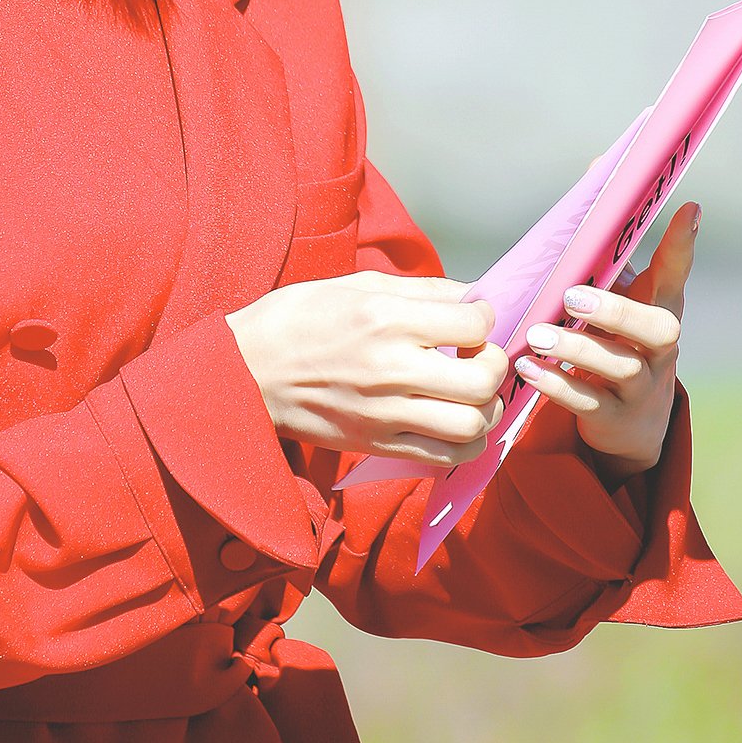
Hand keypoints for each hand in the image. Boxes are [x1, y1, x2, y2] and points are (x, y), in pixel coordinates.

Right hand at [225, 271, 509, 468]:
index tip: (474, 316)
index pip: (471, 322)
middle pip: (482, 378)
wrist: (246, 370)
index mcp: (384, 318)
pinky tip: (456, 422)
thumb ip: (419, 290)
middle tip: (481, 355)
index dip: (484, 316)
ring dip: (486, 407)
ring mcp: (384, 413)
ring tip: (472, 392)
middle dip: (495, 363)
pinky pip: (445, 456)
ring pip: (472, 424)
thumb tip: (472, 295)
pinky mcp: (377, 444)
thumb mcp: (354, 285)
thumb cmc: (298, 318)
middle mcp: (390, 368)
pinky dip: (466, 442)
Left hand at [515, 200, 697, 490]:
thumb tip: (596, 169)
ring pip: (618, 367)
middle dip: (614, 311)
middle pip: (654, 329)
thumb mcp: (618, 295)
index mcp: (660, 310)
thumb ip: (607, 245)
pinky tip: (527, 369)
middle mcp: (659, 349)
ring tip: (538, 336)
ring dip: (575, 348)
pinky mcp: (614, 417)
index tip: (688, 209)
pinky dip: (556, 385)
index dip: (682, 244)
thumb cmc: (616, 340)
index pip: (675, 274)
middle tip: (572, 296)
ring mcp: (640, 387)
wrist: (630, 424)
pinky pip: (587, 402)